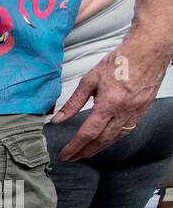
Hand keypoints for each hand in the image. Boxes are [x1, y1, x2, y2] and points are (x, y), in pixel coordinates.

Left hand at [54, 31, 170, 160]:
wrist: (149, 50)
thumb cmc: (120, 61)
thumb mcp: (90, 80)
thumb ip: (73, 102)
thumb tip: (58, 119)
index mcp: (109, 104)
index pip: (88, 133)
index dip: (74, 147)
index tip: (65, 155)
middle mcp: (124, 111)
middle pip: (102, 140)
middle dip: (85, 151)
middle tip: (73, 157)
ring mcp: (136, 112)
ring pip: (115, 138)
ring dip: (99, 148)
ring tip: (86, 153)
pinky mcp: (143, 109)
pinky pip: (127, 130)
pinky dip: (114, 139)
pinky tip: (106, 140)